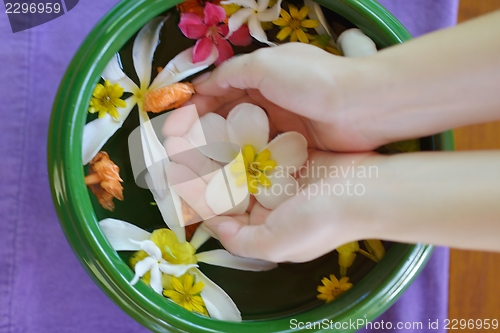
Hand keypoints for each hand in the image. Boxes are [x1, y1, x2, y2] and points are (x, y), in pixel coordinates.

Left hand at [165, 133, 377, 262]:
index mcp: (264, 228)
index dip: (197, 197)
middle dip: (204, 169)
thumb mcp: (274, 245)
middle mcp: (269, 204)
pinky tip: (225, 124)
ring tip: (195, 133)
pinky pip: (260, 147)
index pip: (222, 213)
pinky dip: (244, 138)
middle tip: (178, 148)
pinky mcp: (291, 156)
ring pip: (241, 164)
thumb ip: (239, 242)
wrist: (367, 190)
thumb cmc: (319, 220)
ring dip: (220, 150)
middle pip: (228, 186)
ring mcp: (280, 179)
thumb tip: (213, 226)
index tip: (174, 176)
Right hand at [166, 43, 385, 151]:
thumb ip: (234, 73)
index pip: (220, 90)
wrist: (361, 106)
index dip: (197, 106)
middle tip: (182, 151)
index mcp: (261, 76)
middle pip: (228, 115)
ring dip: (221, 149)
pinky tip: (229, 173)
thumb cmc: (312, 81)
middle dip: (204, 131)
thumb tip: (204, 85)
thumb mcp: (267, 65)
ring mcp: (282, 123)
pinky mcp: (294, 145)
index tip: (177, 124)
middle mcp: (269, 99)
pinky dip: (245, 161)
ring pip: (243, 136)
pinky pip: (262, 153)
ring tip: (199, 166)